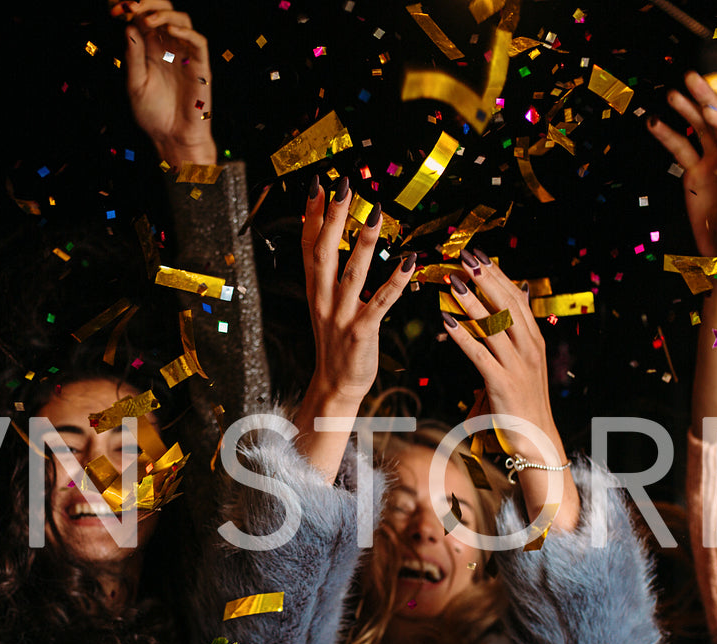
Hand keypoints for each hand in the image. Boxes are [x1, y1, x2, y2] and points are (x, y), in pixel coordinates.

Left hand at [115, 0, 215, 165]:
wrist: (172, 139)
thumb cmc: (153, 116)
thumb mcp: (135, 84)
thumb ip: (134, 56)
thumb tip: (129, 26)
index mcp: (152, 50)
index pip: (145, 18)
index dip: (134, 8)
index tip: (118, 7)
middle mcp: (170, 49)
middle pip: (164, 11)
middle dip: (149, 3)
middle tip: (133, 4)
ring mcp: (186, 56)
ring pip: (182, 21)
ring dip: (165, 14)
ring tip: (150, 19)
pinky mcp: (200, 67)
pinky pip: (198, 42)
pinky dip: (186, 32)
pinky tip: (170, 30)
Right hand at [300, 176, 414, 405]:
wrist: (336, 385)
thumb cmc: (336, 341)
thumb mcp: (324, 303)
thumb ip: (327, 272)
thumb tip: (329, 235)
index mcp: (314, 290)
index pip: (308, 245)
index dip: (311, 215)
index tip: (317, 185)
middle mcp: (323, 300)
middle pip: (324, 253)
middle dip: (332, 218)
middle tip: (342, 186)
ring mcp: (341, 317)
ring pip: (352, 274)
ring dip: (364, 242)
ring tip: (375, 213)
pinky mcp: (360, 333)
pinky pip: (380, 303)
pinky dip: (394, 282)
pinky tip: (408, 261)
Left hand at [442, 250, 563, 465]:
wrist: (537, 439)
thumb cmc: (524, 400)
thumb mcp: (524, 363)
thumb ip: (515, 335)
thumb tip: (510, 304)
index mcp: (534, 339)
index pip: (516, 297)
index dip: (498, 274)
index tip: (480, 254)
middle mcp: (529, 347)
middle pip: (506, 304)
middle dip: (485, 278)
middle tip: (465, 256)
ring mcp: (517, 365)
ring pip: (493, 324)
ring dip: (471, 301)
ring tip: (453, 281)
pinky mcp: (502, 383)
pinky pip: (479, 353)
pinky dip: (462, 334)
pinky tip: (446, 320)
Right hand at [647, 71, 716, 258]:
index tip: (707, 113)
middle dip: (707, 99)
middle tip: (691, 79)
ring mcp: (713, 162)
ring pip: (699, 129)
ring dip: (687, 110)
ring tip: (672, 95)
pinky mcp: (695, 173)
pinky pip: (680, 149)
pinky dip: (668, 135)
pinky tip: (655, 123)